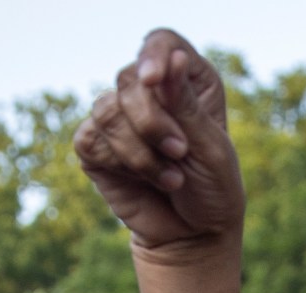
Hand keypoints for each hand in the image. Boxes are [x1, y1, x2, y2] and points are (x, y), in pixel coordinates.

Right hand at [75, 29, 244, 259]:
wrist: (195, 236)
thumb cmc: (213, 189)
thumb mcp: (210, 147)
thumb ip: (186, 104)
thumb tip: (171, 58)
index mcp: (187, 80)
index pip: (161, 43)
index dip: (153, 56)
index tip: (154, 80)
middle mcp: (151, 93)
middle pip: (130, 78)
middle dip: (152, 122)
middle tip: (180, 152)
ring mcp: (119, 118)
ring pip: (108, 110)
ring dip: (141, 151)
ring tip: (171, 177)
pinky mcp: (97, 146)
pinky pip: (93, 139)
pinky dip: (123, 164)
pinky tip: (148, 180)